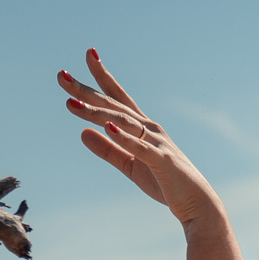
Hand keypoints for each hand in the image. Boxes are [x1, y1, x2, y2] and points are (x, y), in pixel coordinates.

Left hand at [55, 49, 223, 227]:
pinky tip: (108, 127)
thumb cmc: (165, 183)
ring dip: (97, 112)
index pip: (117, 96)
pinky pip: (140, 148)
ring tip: (72, 104)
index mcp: (142, 127)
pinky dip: (124, 137)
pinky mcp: (162, 161)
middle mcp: (150, 128)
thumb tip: (82, 133)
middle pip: (113, 105)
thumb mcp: (130, 166)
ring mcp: (157, 143)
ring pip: (122, 122)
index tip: (88, 54)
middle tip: (61, 76)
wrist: (197, 204)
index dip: (102, 76)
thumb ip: (108, 150)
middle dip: (86, 90)